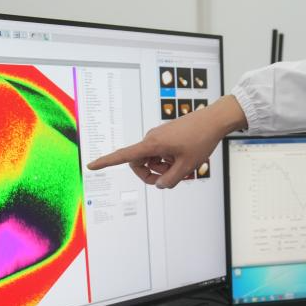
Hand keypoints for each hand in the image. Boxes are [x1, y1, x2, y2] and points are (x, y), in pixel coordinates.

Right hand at [86, 96, 246, 187]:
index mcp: (152, 144)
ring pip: (152, 160)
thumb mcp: (186, 167)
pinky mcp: (166, 137)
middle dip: (152, 174)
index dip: (106, 162)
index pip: (124, 156)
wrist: (214, 120)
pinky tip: (185, 159)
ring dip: (164, 168)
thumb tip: (159, 185)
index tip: (91, 166)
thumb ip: (170, 181)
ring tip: (184, 166)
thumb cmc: (200, 140)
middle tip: (172, 178)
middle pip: (139, 164)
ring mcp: (158, 138)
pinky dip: (169, 161)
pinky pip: (161, 154)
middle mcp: (151, 139)